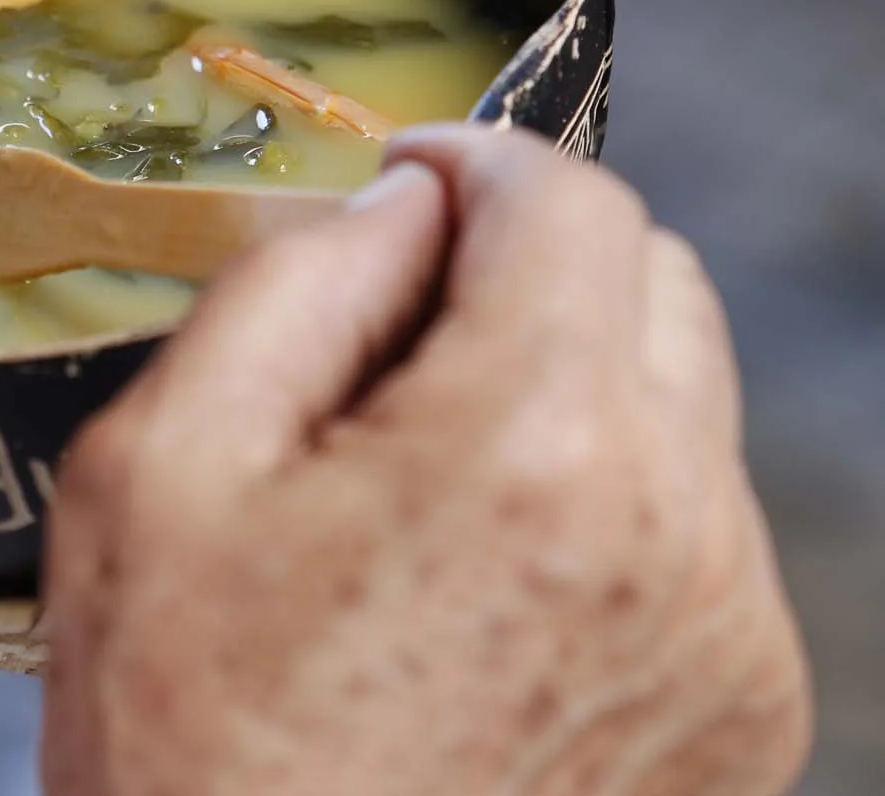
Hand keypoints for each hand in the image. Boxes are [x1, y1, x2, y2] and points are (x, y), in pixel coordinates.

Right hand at [41, 126, 811, 795]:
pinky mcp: (744, 713)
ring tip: (424, 481)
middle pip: (656, 284)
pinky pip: (694, 528)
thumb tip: (396, 207)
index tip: (405, 185)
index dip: (476, 163)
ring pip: (682, 404)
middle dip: (533, 265)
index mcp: (533, 447)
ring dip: (567, 385)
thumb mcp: (157, 473)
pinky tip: (480, 576)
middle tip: (400, 330)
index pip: (572, 201)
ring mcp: (733, 636)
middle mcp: (680, 532)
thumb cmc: (187, 741)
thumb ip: (288, 287)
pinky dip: (603, 500)